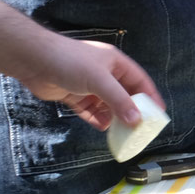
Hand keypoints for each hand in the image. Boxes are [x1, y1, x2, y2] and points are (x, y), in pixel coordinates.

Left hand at [24, 34, 163, 130]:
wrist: (35, 61)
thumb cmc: (70, 61)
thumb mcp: (100, 80)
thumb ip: (119, 100)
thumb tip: (136, 120)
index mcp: (115, 63)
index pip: (139, 80)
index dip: (150, 96)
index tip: (159, 113)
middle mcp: (104, 74)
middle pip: (124, 95)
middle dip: (132, 111)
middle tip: (141, 128)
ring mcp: (88, 85)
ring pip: (107, 105)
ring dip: (114, 118)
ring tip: (122, 133)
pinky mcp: (74, 95)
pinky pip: (90, 111)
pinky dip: (97, 119)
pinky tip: (103, 129)